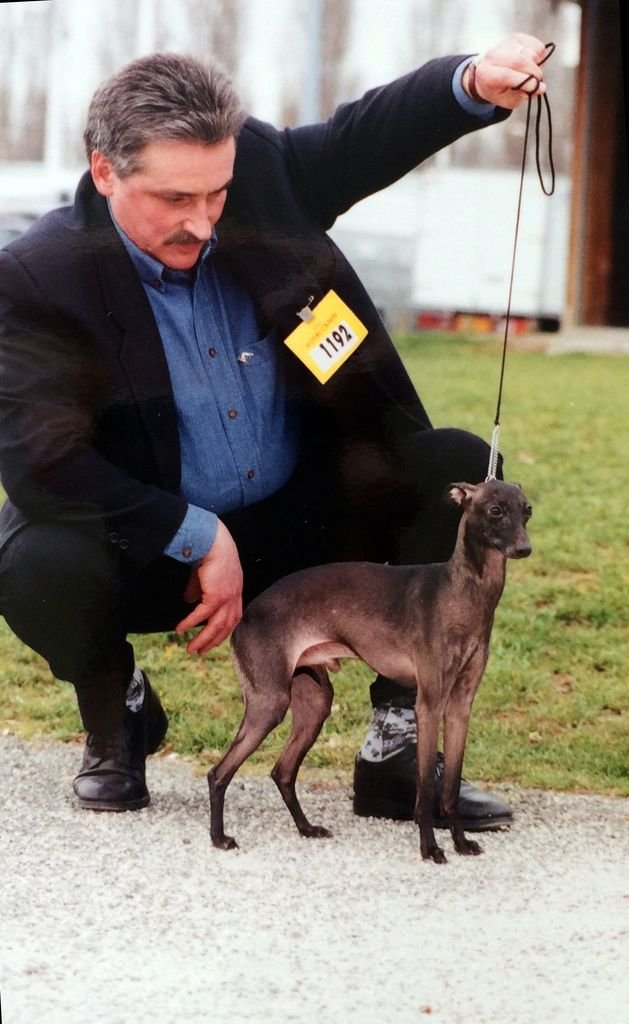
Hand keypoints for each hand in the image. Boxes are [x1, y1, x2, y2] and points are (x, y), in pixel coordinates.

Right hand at [176, 520, 243, 654]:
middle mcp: (235, 596)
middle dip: (213, 641)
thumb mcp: (204, 575)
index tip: (213, 639)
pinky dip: (191, 623)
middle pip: (226, 626)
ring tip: (192, 648)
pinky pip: (202, 615)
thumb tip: (188, 602)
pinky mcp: (216, 596)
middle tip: (201, 651)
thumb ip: (198, 590)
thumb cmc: (209, 552)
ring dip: (203, 639)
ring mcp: (228, 597)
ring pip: (216, 626)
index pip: (233, 616)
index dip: (223, 630)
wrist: (212, 540)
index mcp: (236, 591)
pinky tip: (181, 629)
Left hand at [464, 33, 547, 109]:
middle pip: (521, 62)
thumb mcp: (505, 100)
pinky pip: (536, 46)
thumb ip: (520, 95)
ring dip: (536, 66)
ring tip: (530, 73)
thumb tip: (536, 87)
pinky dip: (539, 57)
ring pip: (531, 53)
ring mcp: (506, 43)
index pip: (507, 75)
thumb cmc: (496, 87)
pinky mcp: (517, 37)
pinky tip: (531, 63)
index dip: (527, 82)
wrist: (487, 70)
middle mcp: (493, 55)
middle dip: (535, 74)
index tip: (539, 89)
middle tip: (537, 82)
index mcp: (486, 73)